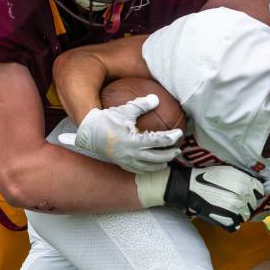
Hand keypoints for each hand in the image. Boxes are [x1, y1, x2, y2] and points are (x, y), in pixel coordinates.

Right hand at [62, 95, 182, 172]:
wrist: (89, 133)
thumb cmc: (108, 119)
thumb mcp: (125, 110)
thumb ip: (142, 104)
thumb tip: (157, 98)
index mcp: (134, 140)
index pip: (159, 140)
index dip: (171, 137)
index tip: (179, 133)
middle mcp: (132, 153)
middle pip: (157, 157)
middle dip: (170, 155)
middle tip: (178, 150)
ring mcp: (127, 161)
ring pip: (149, 167)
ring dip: (161, 164)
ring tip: (168, 160)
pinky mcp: (122, 164)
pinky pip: (138, 170)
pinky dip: (148, 169)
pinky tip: (153, 166)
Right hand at [136, 164, 263, 230]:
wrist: (189, 188)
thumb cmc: (207, 177)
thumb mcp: (228, 170)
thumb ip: (244, 177)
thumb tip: (255, 185)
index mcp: (244, 183)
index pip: (259, 191)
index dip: (254, 192)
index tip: (247, 193)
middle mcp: (243, 196)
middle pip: (253, 204)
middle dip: (246, 203)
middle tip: (234, 200)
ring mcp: (235, 210)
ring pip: (245, 216)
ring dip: (239, 213)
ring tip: (228, 209)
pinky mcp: (227, 220)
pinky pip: (236, 225)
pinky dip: (232, 223)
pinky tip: (225, 217)